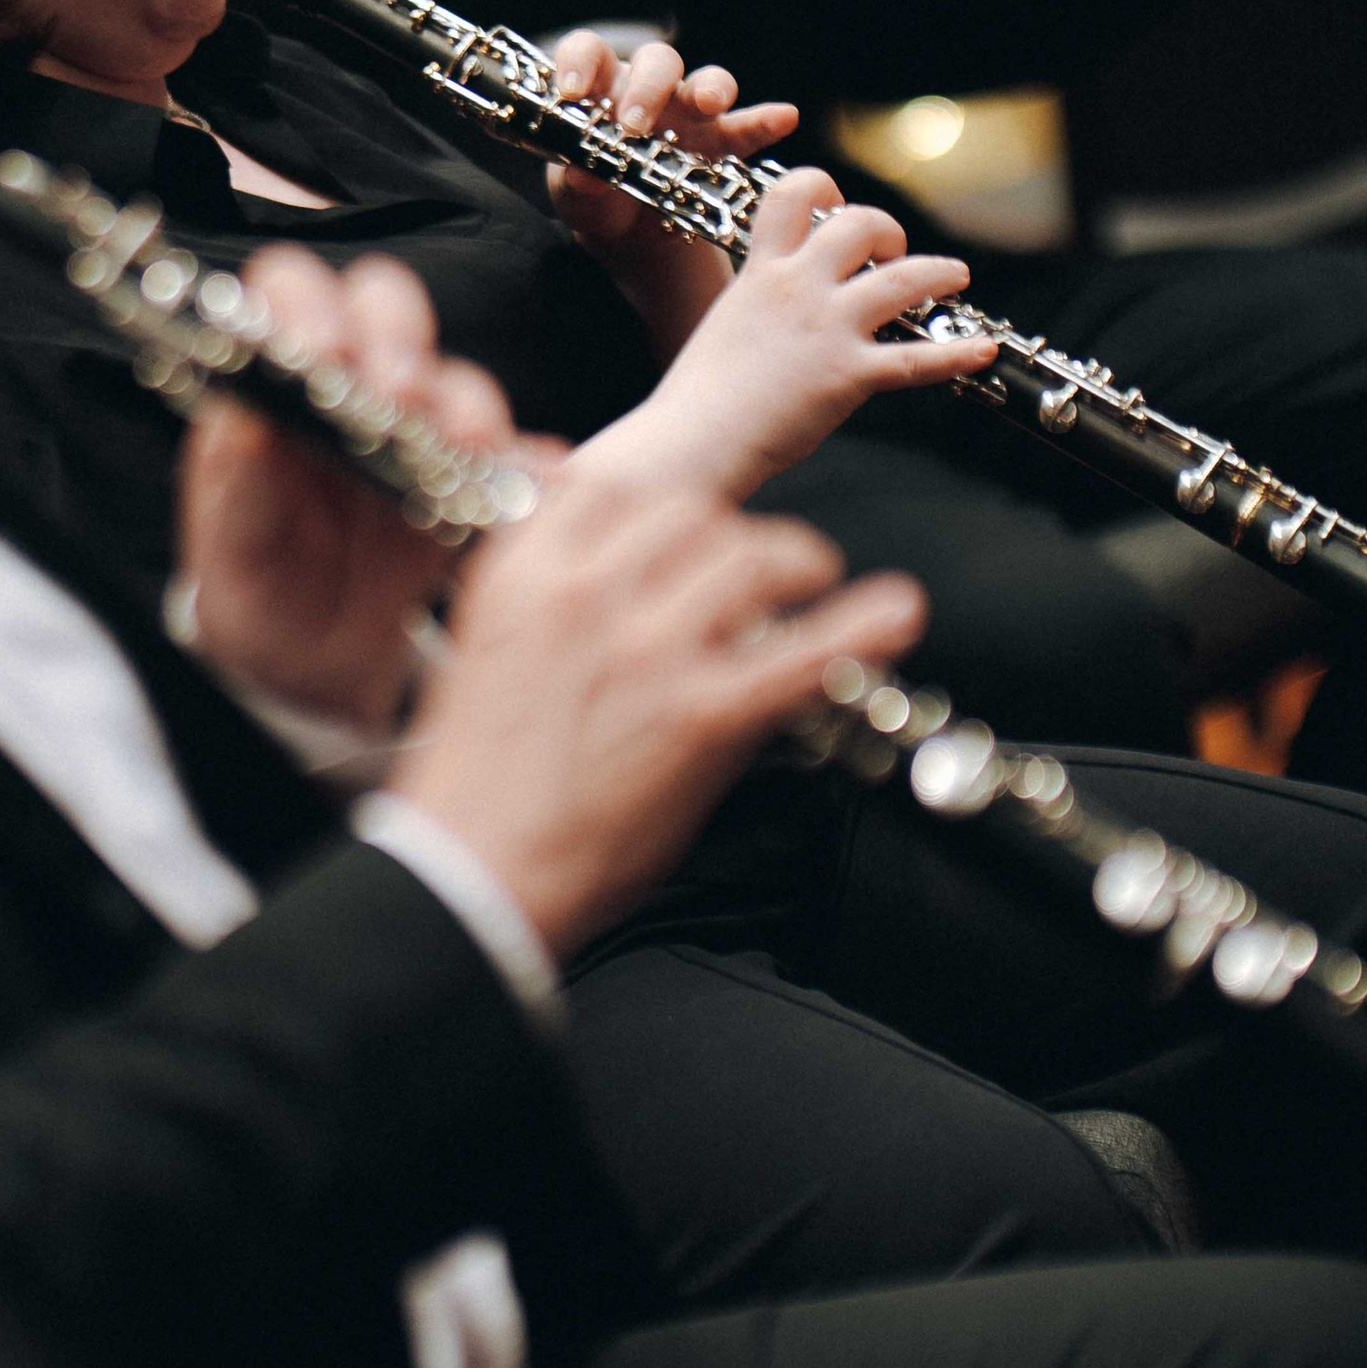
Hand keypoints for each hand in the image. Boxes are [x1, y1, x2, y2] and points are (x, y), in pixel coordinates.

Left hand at [179, 244, 526, 729]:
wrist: (311, 671)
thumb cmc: (255, 597)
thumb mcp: (228, 559)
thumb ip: (235, 494)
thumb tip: (245, 425)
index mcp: (272, 385)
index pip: (289, 291)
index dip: (309, 305)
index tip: (322, 357)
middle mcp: (348, 387)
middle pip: (385, 306)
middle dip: (397, 340)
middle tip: (401, 399)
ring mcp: (414, 430)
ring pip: (452, 375)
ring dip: (463, 402)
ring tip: (465, 446)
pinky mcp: (466, 482)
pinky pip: (510, 456)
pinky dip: (524, 463)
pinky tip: (532, 479)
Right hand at [398, 472, 927, 957]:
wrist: (472, 878)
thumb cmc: (477, 787)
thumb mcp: (490, 655)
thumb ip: (552, 602)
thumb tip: (621, 577)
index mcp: (523, 574)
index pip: (617, 489)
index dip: (665, 510)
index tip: (685, 533)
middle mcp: (585, 594)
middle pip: (694, 514)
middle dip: (735, 536)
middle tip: (760, 568)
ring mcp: (646, 650)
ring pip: (753, 558)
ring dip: (798, 565)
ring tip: (817, 584)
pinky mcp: (699, 714)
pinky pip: (800, 652)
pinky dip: (860, 626)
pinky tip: (895, 614)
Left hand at [544, 31, 790, 361]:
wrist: (627, 234)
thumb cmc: (593, 194)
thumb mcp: (576, 193)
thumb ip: (576, 182)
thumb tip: (582, 176)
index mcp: (603, 86)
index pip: (590, 53)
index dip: (580, 63)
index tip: (572, 92)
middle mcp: (650, 89)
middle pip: (657, 61)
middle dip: (647, 88)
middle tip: (634, 125)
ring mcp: (690, 113)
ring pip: (707, 81)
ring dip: (711, 88)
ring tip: (711, 104)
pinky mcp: (722, 143)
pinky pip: (747, 127)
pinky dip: (765, 120)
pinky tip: (784, 117)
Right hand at [584, 174, 994, 500]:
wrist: (693, 441)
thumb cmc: (698, 398)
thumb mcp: (723, 327)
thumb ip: (757, 306)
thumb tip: (774, 309)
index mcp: (760, 272)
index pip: (793, 194)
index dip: (822, 188)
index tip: (835, 205)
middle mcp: (798, 288)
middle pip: (859, 225)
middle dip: (886, 230)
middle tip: (893, 252)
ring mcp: (827, 328)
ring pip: (904, 279)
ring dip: (939, 271)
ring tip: (957, 275)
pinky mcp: (849, 374)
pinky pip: (917, 359)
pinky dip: (957, 354)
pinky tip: (982, 350)